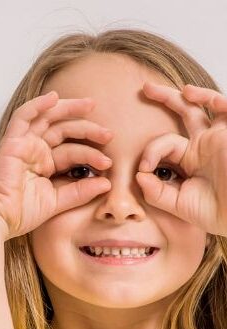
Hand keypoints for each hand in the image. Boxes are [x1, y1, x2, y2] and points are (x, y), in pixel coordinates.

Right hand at [0, 91, 112, 239]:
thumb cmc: (20, 213)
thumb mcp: (57, 202)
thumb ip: (80, 192)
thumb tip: (107, 183)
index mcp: (44, 164)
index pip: (71, 150)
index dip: (91, 153)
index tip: (108, 163)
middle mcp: (34, 151)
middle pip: (63, 129)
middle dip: (87, 128)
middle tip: (108, 134)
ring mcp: (23, 144)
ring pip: (47, 117)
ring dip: (68, 108)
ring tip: (90, 105)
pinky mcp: (12, 142)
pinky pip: (23, 117)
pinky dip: (37, 105)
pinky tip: (54, 97)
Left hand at [138, 82, 226, 235]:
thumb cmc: (219, 213)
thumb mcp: (180, 205)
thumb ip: (156, 193)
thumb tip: (138, 176)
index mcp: (190, 161)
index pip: (163, 145)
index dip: (149, 153)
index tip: (144, 169)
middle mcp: (204, 145)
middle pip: (182, 115)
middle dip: (164, 100)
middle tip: (143, 89)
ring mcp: (218, 137)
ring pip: (200, 107)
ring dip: (181, 95)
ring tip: (156, 87)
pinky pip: (224, 108)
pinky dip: (209, 97)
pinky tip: (189, 92)